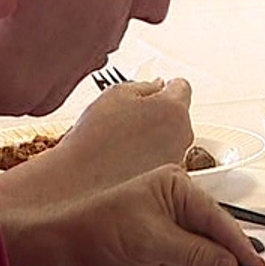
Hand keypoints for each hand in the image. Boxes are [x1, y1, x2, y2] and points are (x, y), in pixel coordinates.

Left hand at [52, 164, 263, 265]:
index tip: (255, 265)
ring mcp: (173, 234)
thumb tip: (229, 264)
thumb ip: (196, 252)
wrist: (71, 252)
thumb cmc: (102, 229)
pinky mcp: (166, 256)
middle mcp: (179, 208)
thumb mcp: (154, 239)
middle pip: (216, 239)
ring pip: (207, 259)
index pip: (217, 218)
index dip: (238, 244)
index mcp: (177, 188)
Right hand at [54, 78, 195, 186]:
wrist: (82, 180)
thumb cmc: (95, 138)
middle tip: (131, 118)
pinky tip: (128, 159)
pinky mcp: (166, 180)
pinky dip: (152, 159)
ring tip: (125, 142)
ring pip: (172, 139)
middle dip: (160, 114)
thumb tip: (157, 85)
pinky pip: (164, 161)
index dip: (166, 87)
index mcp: (172, 109)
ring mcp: (177, 159)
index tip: (156, 91)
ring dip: (156, 137)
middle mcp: (182, 135)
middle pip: (178, 115)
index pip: (181, 86)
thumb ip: (143, 85)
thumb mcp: (115, 95)